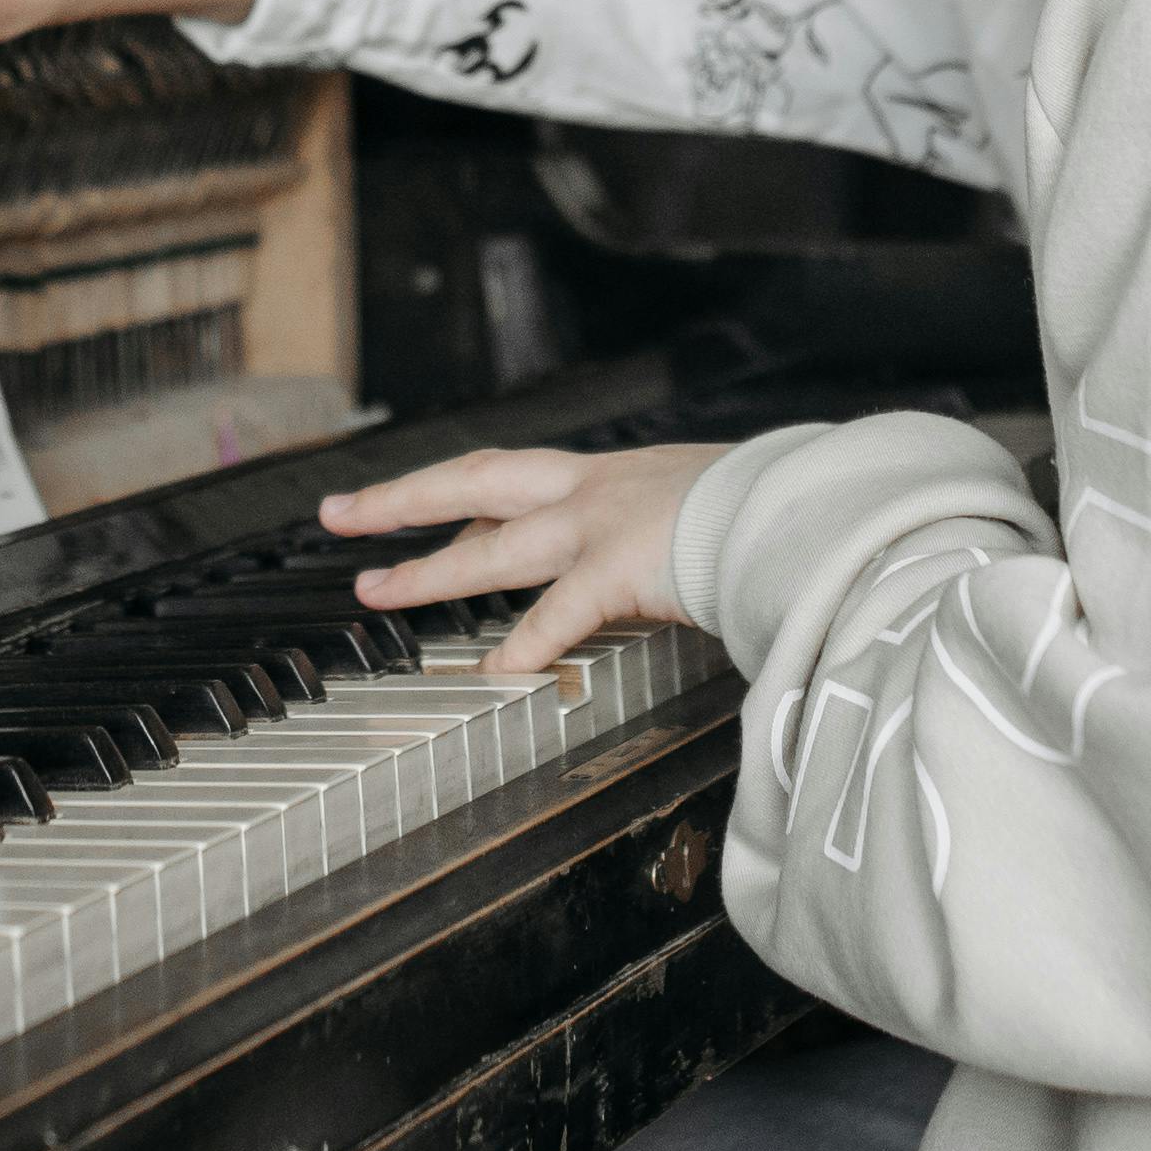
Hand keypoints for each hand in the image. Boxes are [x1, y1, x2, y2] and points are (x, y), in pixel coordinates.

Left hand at [322, 442, 732, 678]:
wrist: (809, 507)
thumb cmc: (773, 512)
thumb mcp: (707, 508)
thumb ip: (672, 532)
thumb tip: (671, 559)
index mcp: (611, 477)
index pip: (509, 478)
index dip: (450, 491)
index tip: (405, 503)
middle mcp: (595, 490)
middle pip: (471, 484)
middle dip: (400, 502)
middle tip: (341, 517)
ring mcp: (604, 526)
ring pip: (493, 546)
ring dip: (429, 572)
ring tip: (377, 592)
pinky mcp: (625, 568)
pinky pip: (559, 613)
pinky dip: (524, 644)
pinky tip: (494, 672)